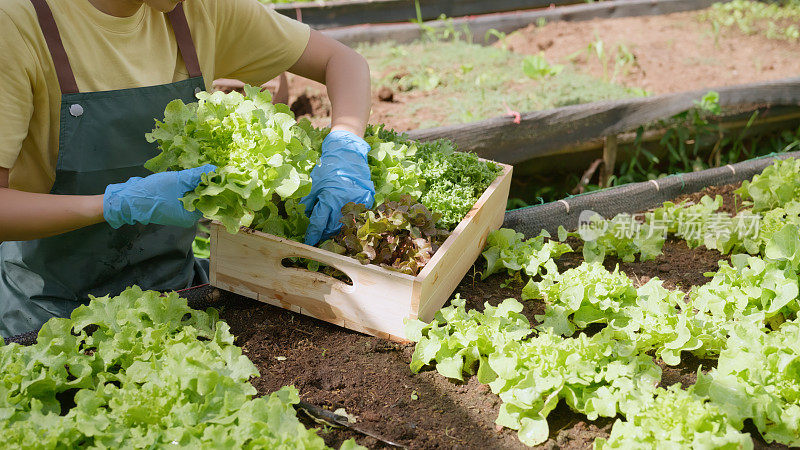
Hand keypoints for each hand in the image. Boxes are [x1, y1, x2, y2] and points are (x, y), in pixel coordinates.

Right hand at [103, 164, 215, 228]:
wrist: (128, 200)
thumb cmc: (153, 192)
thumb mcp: (177, 180)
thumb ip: (196, 175)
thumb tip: (213, 169)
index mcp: (191, 216)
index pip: (210, 199)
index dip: (214, 184)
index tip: (217, 171)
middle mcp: (188, 217)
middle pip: (203, 197)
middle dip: (204, 183)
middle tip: (205, 168)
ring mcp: (180, 213)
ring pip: (194, 195)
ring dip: (194, 183)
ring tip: (195, 171)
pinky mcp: (173, 207)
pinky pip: (185, 196)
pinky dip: (186, 186)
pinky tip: (186, 177)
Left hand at [302, 131, 374, 245]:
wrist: (349, 154)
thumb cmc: (330, 167)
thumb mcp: (315, 183)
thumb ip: (310, 200)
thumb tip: (307, 214)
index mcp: (329, 198)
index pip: (319, 223)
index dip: (312, 234)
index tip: (308, 242)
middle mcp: (344, 202)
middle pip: (332, 228)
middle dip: (324, 233)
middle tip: (319, 235)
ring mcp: (358, 202)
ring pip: (345, 224)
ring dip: (336, 228)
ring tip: (330, 229)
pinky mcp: (367, 200)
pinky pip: (357, 216)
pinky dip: (349, 219)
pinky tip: (344, 218)